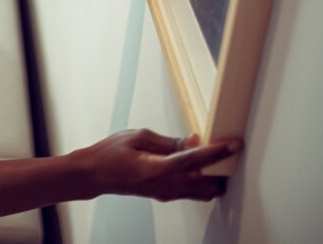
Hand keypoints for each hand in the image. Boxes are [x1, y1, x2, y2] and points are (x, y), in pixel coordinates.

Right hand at [72, 128, 241, 201]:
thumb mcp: (138, 136)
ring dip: (215, 176)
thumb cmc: (110, 154)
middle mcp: (167, 185)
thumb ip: (168, 141)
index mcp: (159, 168)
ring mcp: (168, 193)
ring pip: (205, 191)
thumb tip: (193, 140)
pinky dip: (204, 182)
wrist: (95, 174)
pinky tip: (202, 169)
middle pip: (209, 181)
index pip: (196, 160)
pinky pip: (195, 193)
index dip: (218, 152)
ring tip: (218, 158)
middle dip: (222, 166)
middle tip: (228, 149)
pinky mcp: (167, 194)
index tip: (235, 144)